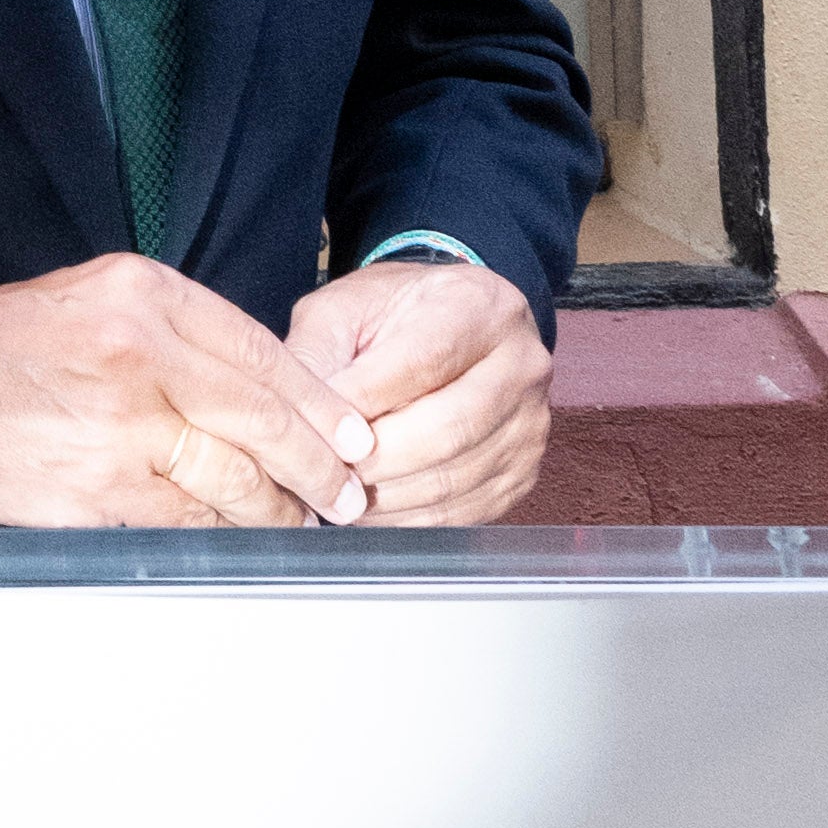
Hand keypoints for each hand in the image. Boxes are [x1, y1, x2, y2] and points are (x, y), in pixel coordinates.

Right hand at [0, 258, 377, 533]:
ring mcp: (118, 431)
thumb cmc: (9, 340)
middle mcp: (138, 357)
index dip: (319, 404)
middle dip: (317, 466)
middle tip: (349, 492)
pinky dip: (220, 535)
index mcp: (145, 298)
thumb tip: (262, 387)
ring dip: (277, 511)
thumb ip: (180, 330)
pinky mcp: (94, 493)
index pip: (260, 354)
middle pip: (261, 421)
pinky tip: (241, 539)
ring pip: (231, 482)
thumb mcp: (99, 296)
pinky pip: (181, 523)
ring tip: (302, 521)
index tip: (355, 435)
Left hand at [304, 253, 554, 526]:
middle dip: (373, 459)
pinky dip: (407, 520)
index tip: (312, 425)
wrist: (450, 328)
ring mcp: (530, 427)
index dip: (362, 402)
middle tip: (320, 471)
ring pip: (453, 478)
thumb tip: (297, 420)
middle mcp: (521, 366)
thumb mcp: (343, 310)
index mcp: (481, 307)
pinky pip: (462, 512)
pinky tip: (368, 511)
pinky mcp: (522, 475)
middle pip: (446, 429)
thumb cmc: (390, 317)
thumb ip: (316, 355)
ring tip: (334, 493)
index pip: (422, 363)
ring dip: (385, 497)